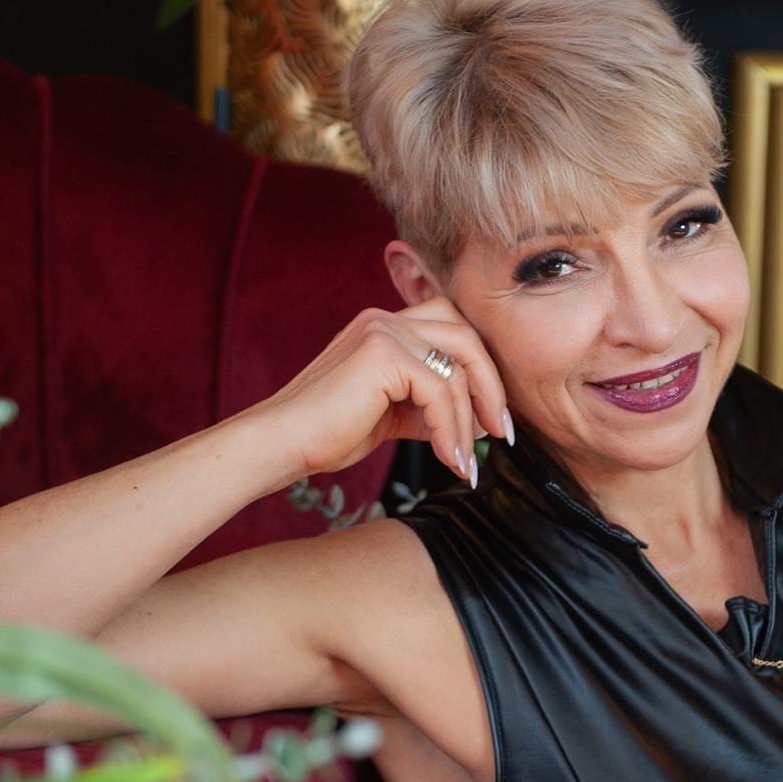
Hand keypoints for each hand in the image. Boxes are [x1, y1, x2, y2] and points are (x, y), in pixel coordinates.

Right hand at [251, 297, 512, 487]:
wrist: (281, 443)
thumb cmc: (327, 434)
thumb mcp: (389, 416)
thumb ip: (425, 407)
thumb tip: (473, 422)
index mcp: (385, 327)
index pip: (453, 332)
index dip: (481, 371)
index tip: (493, 420)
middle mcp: (385, 319)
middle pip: (466, 336)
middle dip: (491, 387)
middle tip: (501, 434)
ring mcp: (383, 332)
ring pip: (457, 367)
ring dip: (470, 420)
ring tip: (468, 462)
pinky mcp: (382, 355)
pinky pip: (439, 391)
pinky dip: (450, 428)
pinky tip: (449, 459)